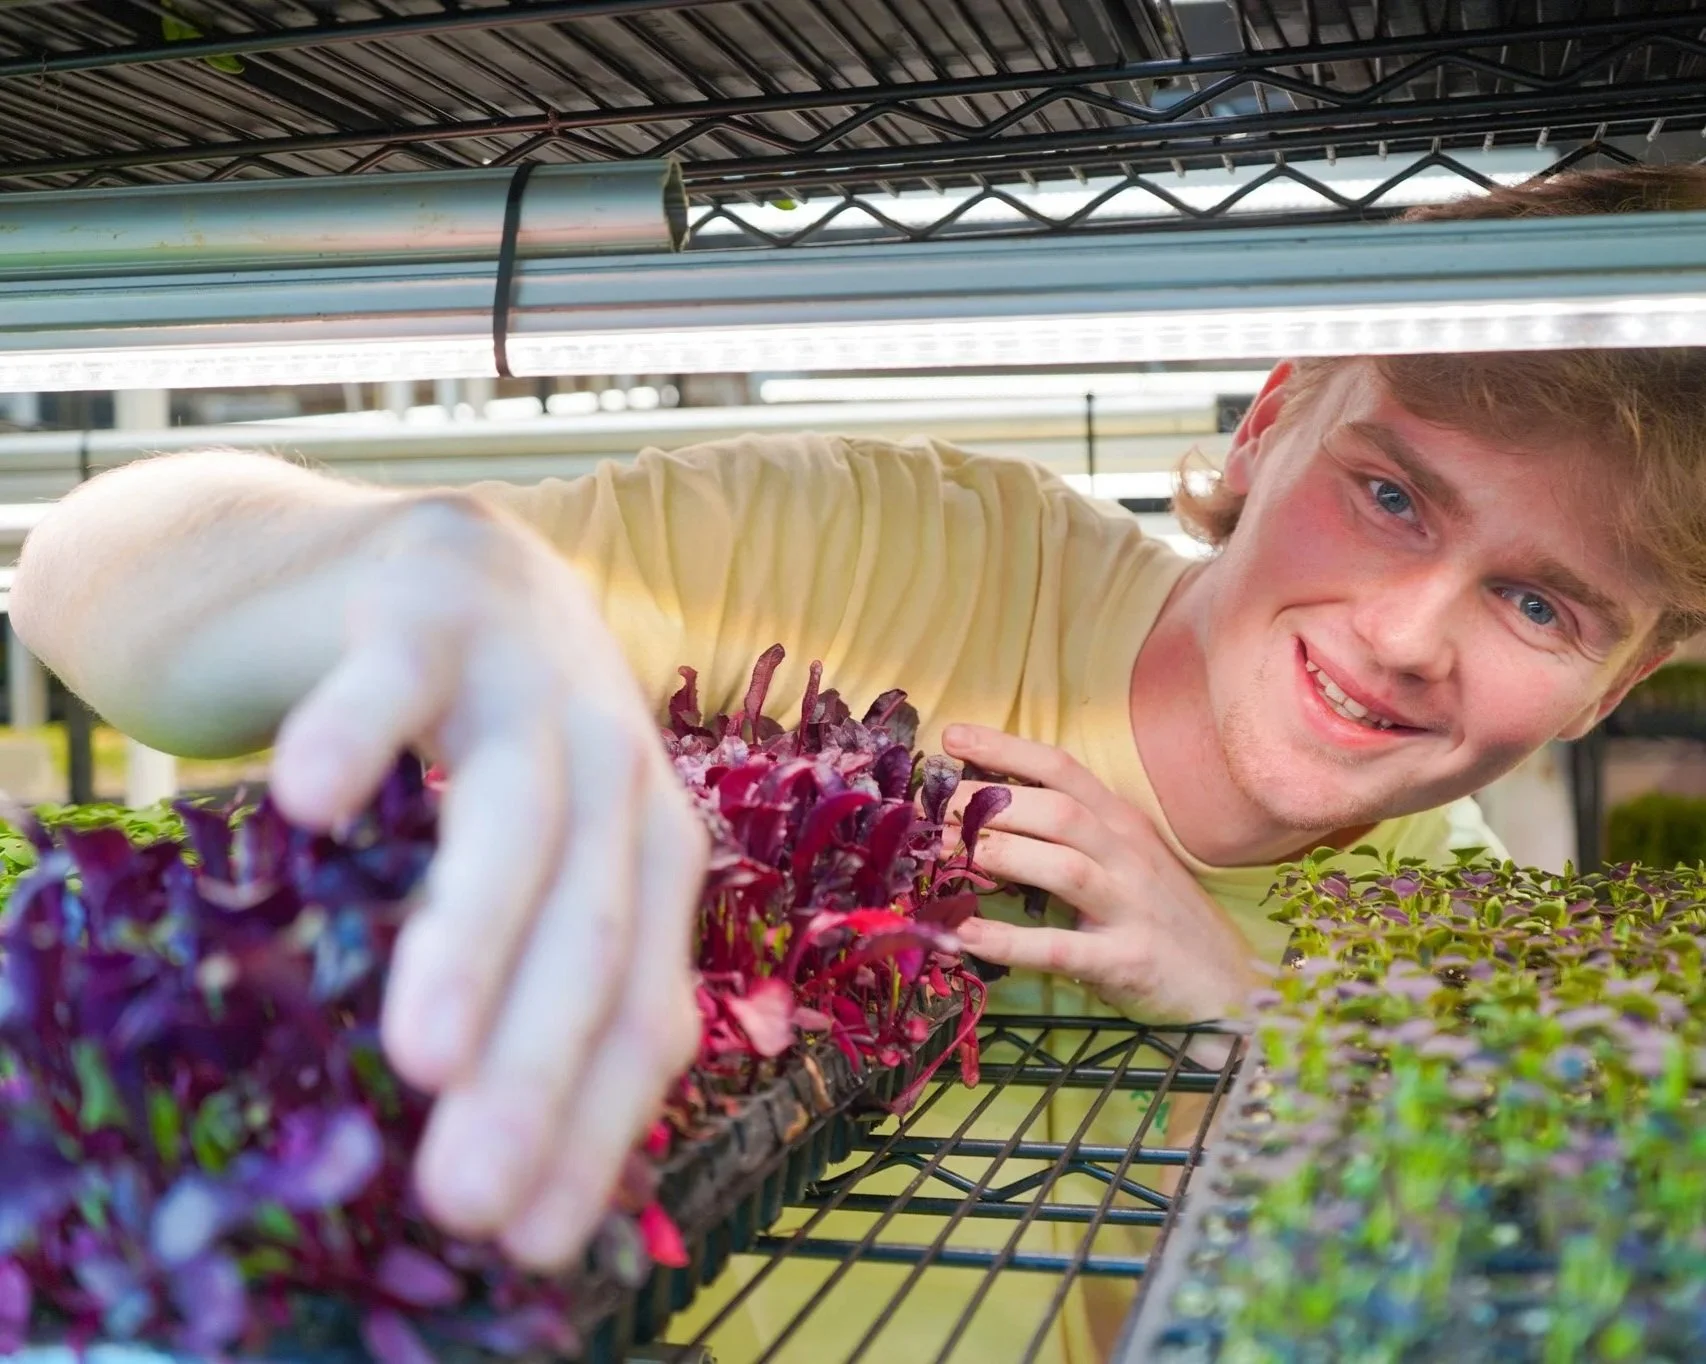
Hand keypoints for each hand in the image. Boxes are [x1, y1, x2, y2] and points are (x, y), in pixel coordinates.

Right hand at [267, 493, 705, 1268]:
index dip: (595, 1119)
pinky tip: (310, 798)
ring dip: (475, 931)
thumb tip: (517, 1166)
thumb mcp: (516, 857)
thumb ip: (533, 967)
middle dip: (538, 1063)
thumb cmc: (451, 741)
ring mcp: (529, 664)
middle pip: (594, 918)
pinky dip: (360, 726)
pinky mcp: (429, 594)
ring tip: (423, 1051)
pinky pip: (398, 666)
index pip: (643, 996)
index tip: (533, 1240)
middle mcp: (612, 753)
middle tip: (467, 1193)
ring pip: (519, 806)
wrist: (383, 562)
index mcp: (645, 836)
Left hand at [941, 724, 1264, 1023]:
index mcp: (1123, 823)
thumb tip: (989, 807)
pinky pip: (1060, 948)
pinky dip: (1009, 939)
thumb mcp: (1124, 859)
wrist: (1229, 985)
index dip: (1005, 748)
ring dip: (1000, 854)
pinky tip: (963, 933)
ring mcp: (1131, 907)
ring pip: (1063, 866)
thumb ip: (1071, 832)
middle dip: (991, 802)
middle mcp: (1129, 855)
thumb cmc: (1160, 916)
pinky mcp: (1126, 961)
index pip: (1062, 768)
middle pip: (1058, 811)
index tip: (951, 736)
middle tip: (932, 804)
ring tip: (945, 852)